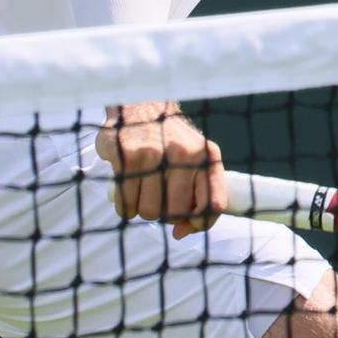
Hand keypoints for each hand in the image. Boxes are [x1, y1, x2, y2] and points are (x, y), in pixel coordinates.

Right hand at [97, 104, 226, 239]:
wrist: (140, 103)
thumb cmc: (169, 141)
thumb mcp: (194, 159)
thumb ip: (197, 197)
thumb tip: (180, 234)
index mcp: (207, 156)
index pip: (213, 205)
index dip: (200, 224)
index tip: (185, 226)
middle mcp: (184, 154)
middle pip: (175, 213)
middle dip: (163, 213)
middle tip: (156, 194)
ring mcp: (154, 154)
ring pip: (148, 212)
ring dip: (141, 208)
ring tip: (141, 187)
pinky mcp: (127, 156)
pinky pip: (125, 205)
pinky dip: (124, 206)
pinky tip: (126, 188)